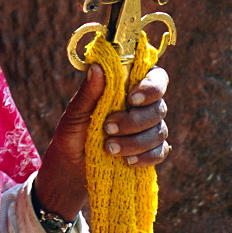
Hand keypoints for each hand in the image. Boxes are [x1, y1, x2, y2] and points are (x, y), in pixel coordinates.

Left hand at [33, 64, 170, 222]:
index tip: (132, 98)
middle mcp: (143, 106)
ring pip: (159, 131)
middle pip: (158, 107)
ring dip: (135, 141)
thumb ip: (88, 92)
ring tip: (110, 148)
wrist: (72, 166)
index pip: (155, 77)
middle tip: (108, 128)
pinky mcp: (151, 151)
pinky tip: (128, 161)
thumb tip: (97, 67)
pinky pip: (159, 152)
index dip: (151, 86)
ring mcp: (149, 129)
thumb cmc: (73, 132)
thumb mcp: (75, 113)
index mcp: (126, 88)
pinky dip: (145, 156)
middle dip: (134, 120)